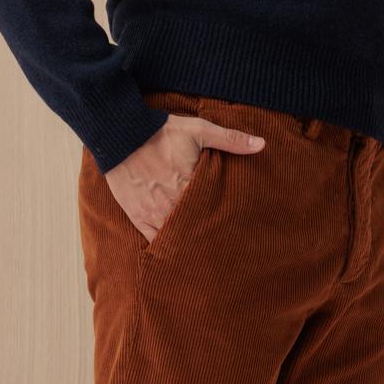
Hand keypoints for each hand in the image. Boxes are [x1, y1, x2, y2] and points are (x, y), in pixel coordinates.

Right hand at [104, 115, 265, 242]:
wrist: (121, 134)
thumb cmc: (162, 131)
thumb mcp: (199, 130)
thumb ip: (230, 139)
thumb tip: (262, 145)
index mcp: (190, 188)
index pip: (212, 212)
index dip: (222, 220)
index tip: (233, 227)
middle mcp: (173, 206)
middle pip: (195, 228)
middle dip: (206, 235)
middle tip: (222, 247)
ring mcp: (154, 214)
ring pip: (176, 238)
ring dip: (187, 243)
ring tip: (201, 253)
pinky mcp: (139, 217)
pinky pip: (154, 240)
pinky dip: (165, 246)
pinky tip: (176, 252)